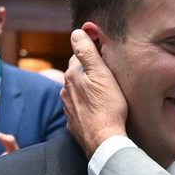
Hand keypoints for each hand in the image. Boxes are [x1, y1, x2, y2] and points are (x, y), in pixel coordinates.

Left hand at [62, 28, 127, 157]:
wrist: (104, 141)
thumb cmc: (108, 107)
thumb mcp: (102, 74)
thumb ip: (87, 52)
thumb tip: (76, 33)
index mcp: (73, 74)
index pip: (79, 55)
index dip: (92, 54)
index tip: (105, 57)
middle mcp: (66, 89)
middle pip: (77, 73)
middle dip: (88, 72)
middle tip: (107, 76)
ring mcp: (68, 106)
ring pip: (76, 90)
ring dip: (86, 89)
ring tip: (103, 94)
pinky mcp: (72, 121)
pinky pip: (78, 107)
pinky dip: (86, 105)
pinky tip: (97, 109)